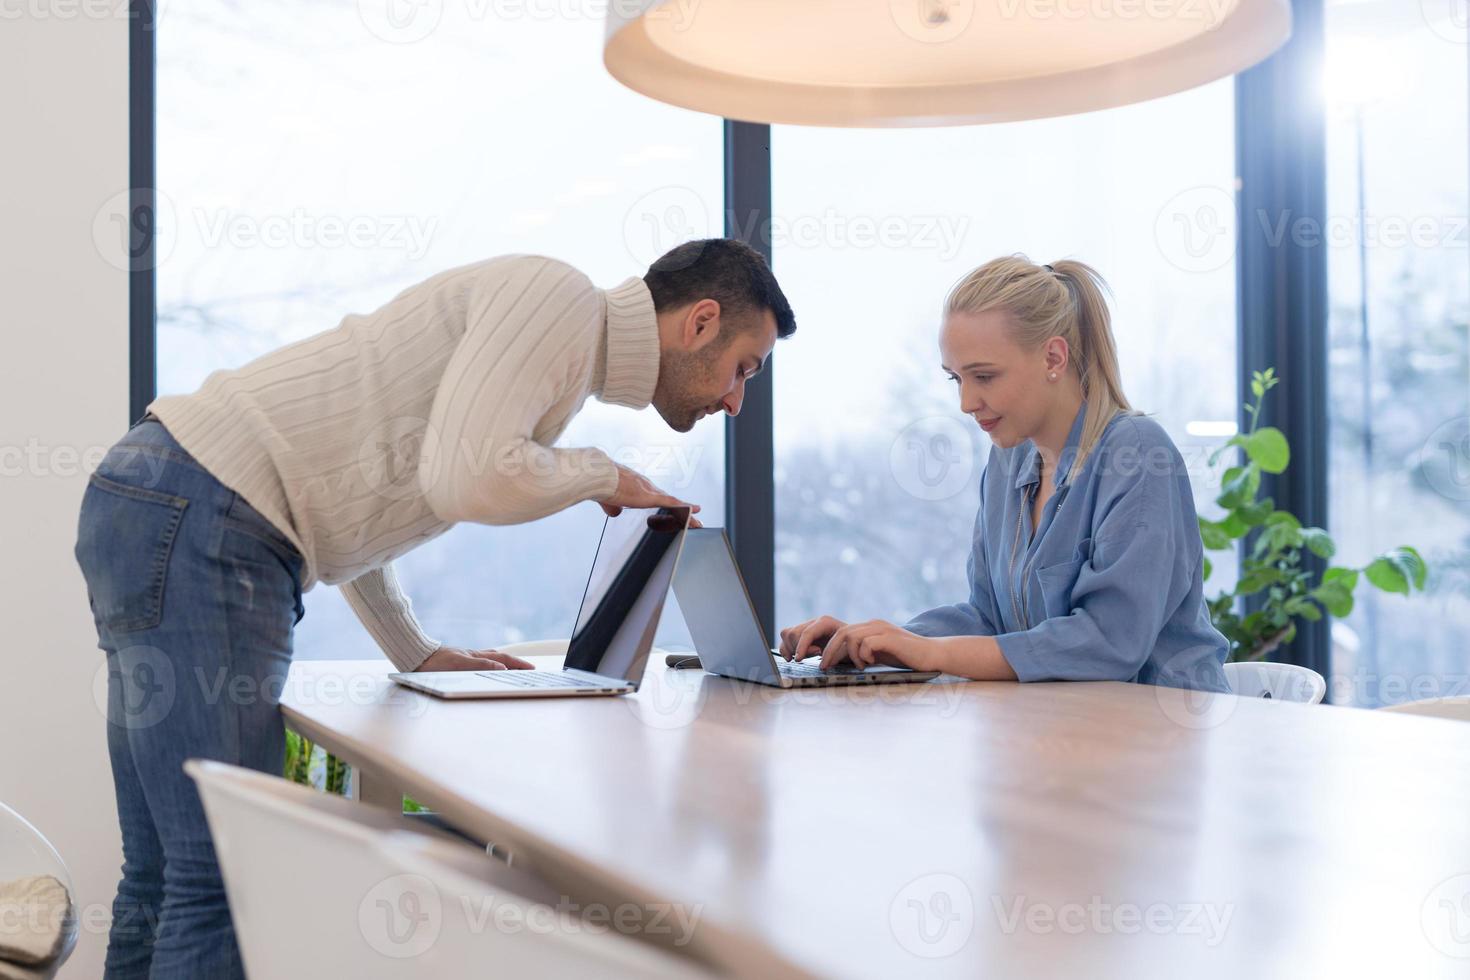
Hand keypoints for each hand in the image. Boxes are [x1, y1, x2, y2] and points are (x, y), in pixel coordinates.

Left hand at [414, 646, 534, 671]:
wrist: (415, 657)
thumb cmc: (433, 663)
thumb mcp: (458, 665)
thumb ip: (480, 666)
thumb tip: (502, 668)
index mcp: (476, 656)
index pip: (503, 659)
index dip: (518, 664)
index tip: (532, 669)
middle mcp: (473, 655)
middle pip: (500, 658)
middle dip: (516, 663)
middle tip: (529, 669)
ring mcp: (466, 658)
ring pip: (491, 659)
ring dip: (504, 662)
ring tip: (513, 668)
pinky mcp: (458, 661)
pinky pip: (480, 662)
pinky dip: (490, 664)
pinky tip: (487, 668)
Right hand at [598, 465, 702, 527]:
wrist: (601, 477)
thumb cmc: (602, 485)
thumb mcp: (608, 500)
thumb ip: (612, 506)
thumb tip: (615, 512)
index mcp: (637, 487)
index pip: (656, 497)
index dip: (666, 504)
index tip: (674, 511)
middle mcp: (647, 487)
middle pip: (669, 501)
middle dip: (681, 510)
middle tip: (692, 518)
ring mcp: (651, 491)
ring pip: (674, 503)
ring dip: (687, 513)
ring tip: (698, 522)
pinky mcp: (652, 496)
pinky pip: (673, 503)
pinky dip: (685, 507)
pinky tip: (696, 511)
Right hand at [778, 614, 848, 661]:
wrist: (853, 643)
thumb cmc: (852, 646)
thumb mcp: (848, 649)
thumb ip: (835, 654)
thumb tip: (822, 662)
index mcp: (825, 622)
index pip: (807, 632)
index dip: (801, 647)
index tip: (799, 659)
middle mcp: (814, 622)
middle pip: (794, 633)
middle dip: (797, 649)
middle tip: (808, 659)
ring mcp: (806, 627)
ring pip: (787, 634)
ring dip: (790, 648)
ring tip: (802, 658)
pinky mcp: (801, 634)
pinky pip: (785, 637)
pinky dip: (785, 648)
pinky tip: (791, 657)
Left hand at [818, 620, 938, 672]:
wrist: (933, 654)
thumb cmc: (906, 658)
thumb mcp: (879, 654)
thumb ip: (862, 653)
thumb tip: (839, 663)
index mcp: (869, 627)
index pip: (841, 632)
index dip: (828, 647)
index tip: (821, 663)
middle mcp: (874, 625)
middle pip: (841, 632)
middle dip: (829, 651)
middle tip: (825, 667)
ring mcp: (882, 629)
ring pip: (851, 636)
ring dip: (850, 655)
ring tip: (860, 666)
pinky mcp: (891, 638)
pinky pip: (867, 643)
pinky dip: (864, 655)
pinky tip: (871, 663)